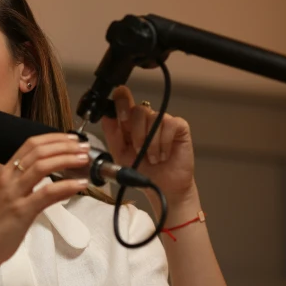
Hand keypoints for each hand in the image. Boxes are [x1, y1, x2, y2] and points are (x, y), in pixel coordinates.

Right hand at [0, 133, 90, 265]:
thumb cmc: (2, 224)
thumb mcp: (18, 199)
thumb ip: (40, 189)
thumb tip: (66, 183)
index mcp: (6, 172)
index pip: (30, 145)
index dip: (53, 138)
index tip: (72, 139)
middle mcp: (8, 179)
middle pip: (37, 151)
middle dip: (63, 145)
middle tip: (82, 147)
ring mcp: (14, 193)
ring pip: (41, 166)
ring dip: (66, 159)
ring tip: (83, 160)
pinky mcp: (21, 210)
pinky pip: (46, 193)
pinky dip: (66, 186)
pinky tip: (80, 184)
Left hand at [100, 86, 196, 204]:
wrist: (161, 187)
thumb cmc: (141, 169)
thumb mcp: (119, 153)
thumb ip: (112, 133)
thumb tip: (106, 115)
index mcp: (129, 122)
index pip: (123, 99)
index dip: (121, 101)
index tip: (120, 118)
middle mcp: (146, 118)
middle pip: (138, 109)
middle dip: (136, 133)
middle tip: (138, 150)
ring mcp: (163, 121)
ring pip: (153, 118)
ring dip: (150, 143)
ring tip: (152, 158)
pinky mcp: (179, 126)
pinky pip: (169, 125)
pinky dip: (164, 143)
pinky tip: (163, 155)